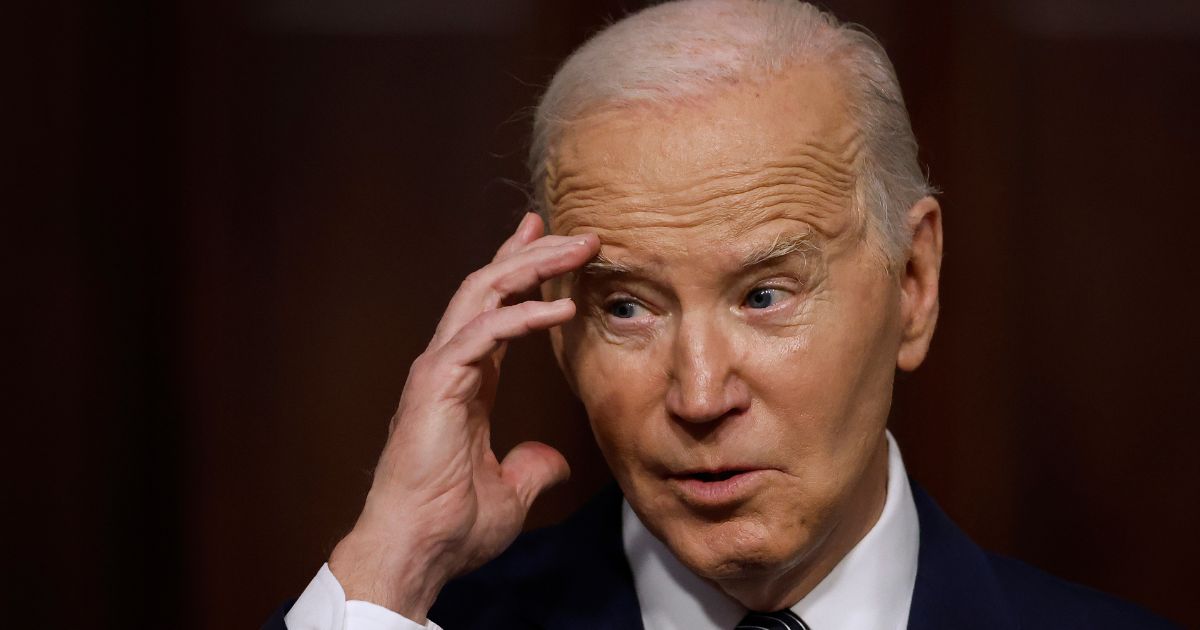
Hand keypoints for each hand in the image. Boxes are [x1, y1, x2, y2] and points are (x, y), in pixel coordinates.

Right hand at [328, 213, 598, 620]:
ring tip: (576, 248)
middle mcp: (449, 365)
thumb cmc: (451, 526)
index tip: (550, 241)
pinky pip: (483, 333)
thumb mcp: (511, 492)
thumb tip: (553, 461)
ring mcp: (439, 370)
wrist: (417, 551)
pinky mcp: (436, 384)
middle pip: (490, 287)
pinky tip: (561, 308)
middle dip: (533, 253)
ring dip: (531, 266)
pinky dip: (522, 315)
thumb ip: (533, 468)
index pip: (495, 310)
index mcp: (465, 382)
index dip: (521, 271)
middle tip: (578, 234)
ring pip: (483, 294)